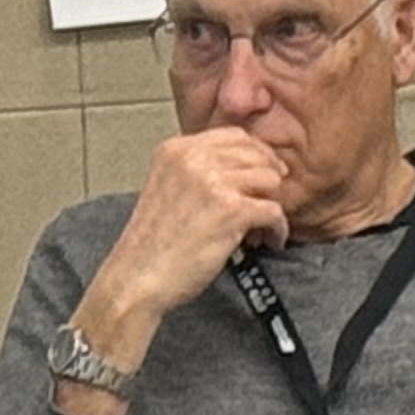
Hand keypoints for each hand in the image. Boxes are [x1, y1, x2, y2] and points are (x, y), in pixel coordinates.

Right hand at [73, 125, 294, 368]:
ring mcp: (213, 183)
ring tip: (261, 226)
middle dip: (267, 181)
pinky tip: (269, 240)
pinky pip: (274, 211)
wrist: (137, 279)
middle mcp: (193, 159)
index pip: (234, 136)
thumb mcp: (166, 189)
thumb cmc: (150, 245)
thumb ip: (196, 171)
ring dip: (271, 205)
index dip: (256, 155)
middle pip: (257, 155)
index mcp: (175, 150)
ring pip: (270, 180)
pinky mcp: (231, 211)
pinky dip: (277, 229)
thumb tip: (243, 168)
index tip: (265, 172)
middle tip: (266, 203)